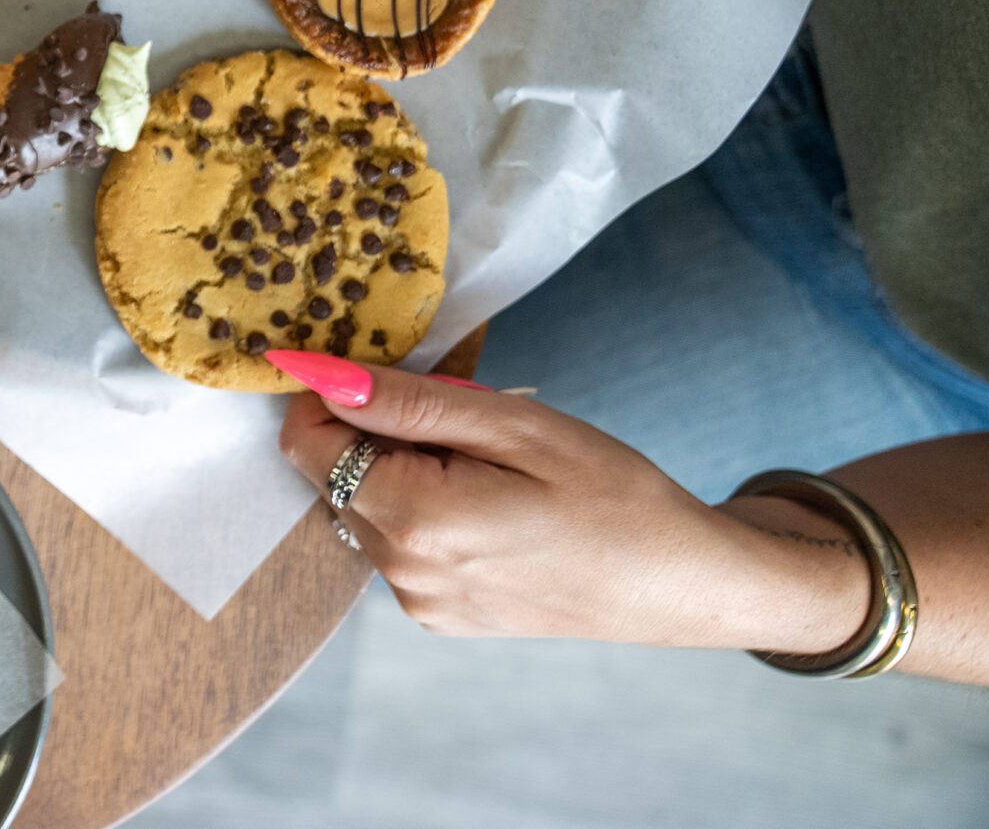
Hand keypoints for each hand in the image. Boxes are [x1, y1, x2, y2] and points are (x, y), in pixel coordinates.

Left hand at [269, 351, 871, 653]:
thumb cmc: (613, 494)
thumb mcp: (514, 425)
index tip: (384, 373)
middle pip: (334, 476)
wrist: (681, 584)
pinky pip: (399, 544)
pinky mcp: (441, 615)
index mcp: (415, 521)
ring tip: (488, 466)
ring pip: (365, 508)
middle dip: (377, 433)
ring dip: (402, 470)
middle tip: (464, 421)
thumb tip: (320, 377)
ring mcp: (420, 602)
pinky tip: (491, 503)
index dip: (329, 398)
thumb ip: (407, 403)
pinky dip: (423, 508)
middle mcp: (402, 573)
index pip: (308, 446)